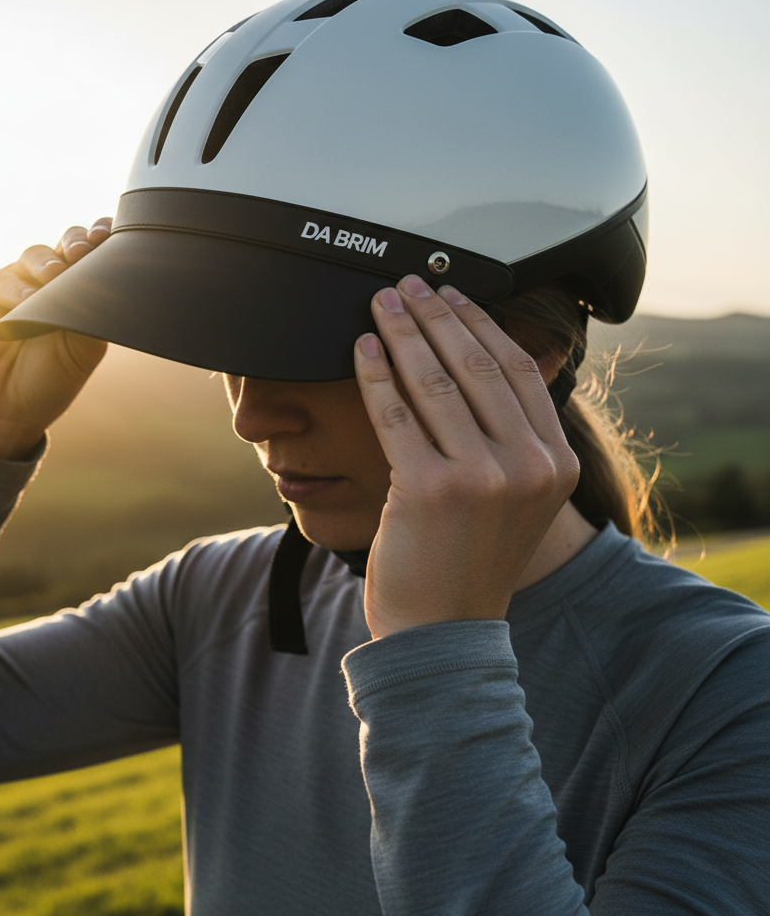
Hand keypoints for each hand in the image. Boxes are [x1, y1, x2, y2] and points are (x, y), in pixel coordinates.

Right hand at [0, 219, 111, 459]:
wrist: (8, 411)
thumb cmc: (50, 379)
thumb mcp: (83, 350)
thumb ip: (92, 315)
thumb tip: (99, 283)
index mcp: (78, 289)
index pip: (92, 254)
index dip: (100, 238)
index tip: (110, 235)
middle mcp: (47, 280)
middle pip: (64, 243)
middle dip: (77, 242)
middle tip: (86, 251)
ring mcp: (15, 284)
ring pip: (33, 255)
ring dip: (47, 263)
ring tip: (57, 275)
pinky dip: (13, 290)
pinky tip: (28, 302)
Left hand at [354, 276, 579, 638]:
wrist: (442, 631)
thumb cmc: (467, 559)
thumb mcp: (514, 498)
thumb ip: (511, 438)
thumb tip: (481, 363)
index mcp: (556, 463)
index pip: (516, 370)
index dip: (479, 323)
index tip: (450, 293)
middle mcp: (529, 466)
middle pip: (476, 365)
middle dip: (435, 316)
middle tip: (407, 284)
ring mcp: (482, 478)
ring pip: (434, 382)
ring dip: (402, 334)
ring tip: (380, 304)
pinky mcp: (430, 489)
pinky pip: (395, 414)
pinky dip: (375, 375)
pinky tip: (361, 348)